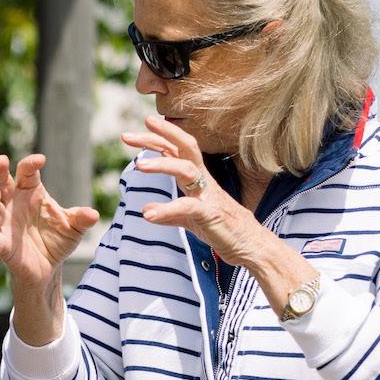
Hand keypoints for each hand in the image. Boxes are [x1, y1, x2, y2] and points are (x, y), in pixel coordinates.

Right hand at [0, 154, 96, 292]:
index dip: (31, 164)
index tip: (41, 160)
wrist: (48, 268)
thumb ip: (81, 219)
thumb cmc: (57, 239)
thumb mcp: (73, 227)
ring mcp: (5, 224)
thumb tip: (93, 215)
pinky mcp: (3, 246)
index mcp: (30, 193)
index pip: (27, 173)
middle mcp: (14, 204)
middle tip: (1, 160)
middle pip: (1, 183)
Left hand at [121, 115, 264, 264]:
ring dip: (161, 165)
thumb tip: (145, 210)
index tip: (134, 133)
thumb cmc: (223, 229)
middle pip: (185, 148)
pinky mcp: (211, 215)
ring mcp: (208, 196)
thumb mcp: (191, 220)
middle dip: (161, 135)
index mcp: (198, 179)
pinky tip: (148, 214)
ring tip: (138, 166)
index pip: (177, 151)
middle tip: (128, 135)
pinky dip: (167, 210)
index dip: (159, 138)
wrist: (251, 247)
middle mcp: (204, 182)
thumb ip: (169, 213)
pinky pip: (188, 208)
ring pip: (186, 170)